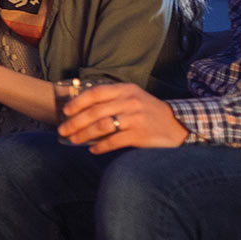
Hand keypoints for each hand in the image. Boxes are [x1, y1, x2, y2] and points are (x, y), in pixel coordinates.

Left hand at [59, 82, 189, 152]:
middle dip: (75, 122)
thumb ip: (112, 99)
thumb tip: (81, 109)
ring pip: (101, 126)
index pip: (96, 93)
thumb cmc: (148, 112)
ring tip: (73, 140)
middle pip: (95, 112)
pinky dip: (100, 146)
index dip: (78, 102)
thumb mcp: (133, 98)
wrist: (178, 126)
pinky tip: (92, 149)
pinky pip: (113, 141)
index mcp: (126, 90)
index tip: (65, 111)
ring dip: (83, 135)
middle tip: (62, 130)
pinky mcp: (140, 134)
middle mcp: (130, 101)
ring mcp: (136, 118)